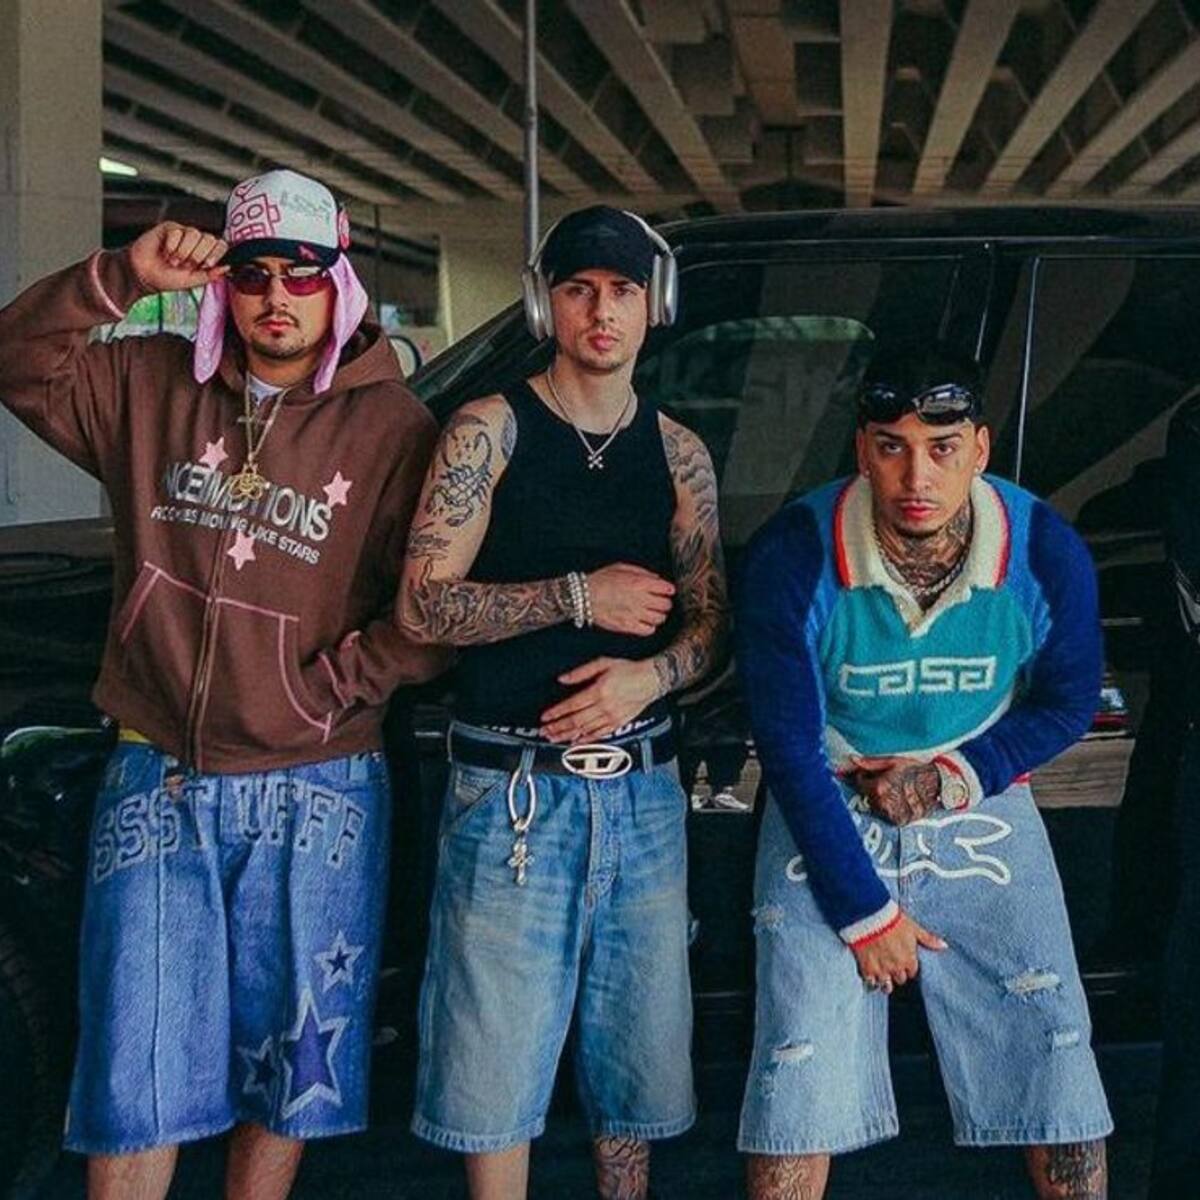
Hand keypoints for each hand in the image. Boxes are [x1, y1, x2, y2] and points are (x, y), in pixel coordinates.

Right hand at [127, 222, 229, 293]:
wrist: (144, 275)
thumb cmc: (166, 278)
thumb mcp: (192, 281)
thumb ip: (210, 275)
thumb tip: (227, 267)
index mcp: (205, 254)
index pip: (221, 246)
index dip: (217, 254)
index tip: (208, 264)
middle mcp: (197, 242)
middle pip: (209, 238)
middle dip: (197, 255)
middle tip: (185, 265)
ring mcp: (184, 234)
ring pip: (194, 234)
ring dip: (184, 251)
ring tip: (173, 261)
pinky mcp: (170, 228)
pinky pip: (178, 232)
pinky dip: (172, 245)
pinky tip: (165, 252)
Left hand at [539, 657, 658, 742]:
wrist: (652, 680)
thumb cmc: (628, 669)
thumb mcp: (603, 663)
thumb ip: (581, 672)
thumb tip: (562, 679)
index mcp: (599, 691)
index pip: (572, 705)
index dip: (556, 712)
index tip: (545, 717)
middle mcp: (604, 707)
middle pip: (576, 721)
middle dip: (557, 728)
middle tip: (544, 732)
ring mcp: (611, 717)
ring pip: (585, 730)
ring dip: (567, 736)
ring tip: (554, 739)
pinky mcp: (618, 723)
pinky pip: (599, 735)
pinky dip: (586, 740)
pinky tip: (575, 742)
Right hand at [586, 563, 674, 635]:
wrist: (583, 595)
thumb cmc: (601, 579)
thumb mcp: (621, 567)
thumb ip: (642, 572)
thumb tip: (657, 579)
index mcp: (640, 583)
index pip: (667, 589)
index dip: (668, 590)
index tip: (666, 591)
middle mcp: (640, 599)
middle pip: (666, 605)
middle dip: (665, 603)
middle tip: (659, 602)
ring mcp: (634, 614)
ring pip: (660, 619)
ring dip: (658, 615)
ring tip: (652, 612)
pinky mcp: (627, 626)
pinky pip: (649, 630)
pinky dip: (650, 627)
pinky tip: (644, 621)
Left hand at [845, 755, 940, 825]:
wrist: (937, 783)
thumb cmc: (916, 770)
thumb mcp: (892, 761)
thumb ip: (870, 763)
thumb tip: (852, 760)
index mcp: (879, 788)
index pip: (859, 784)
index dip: (863, 777)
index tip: (870, 774)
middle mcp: (884, 804)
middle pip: (867, 795)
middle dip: (871, 788)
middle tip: (886, 781)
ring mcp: (892, 814)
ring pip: (875, 806)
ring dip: (880, 799)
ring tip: (895, 790)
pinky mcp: (900, 821)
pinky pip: (886, 815)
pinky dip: (889, 808)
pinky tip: (899, 799)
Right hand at [852, 911, 946, 992]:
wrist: (871, 917)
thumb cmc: (894, 921)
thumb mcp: (913, 928)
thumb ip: (928, 939)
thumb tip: (944, 946)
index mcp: (909, 960)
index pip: (912, 972)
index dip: (907, 966)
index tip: (902, 960)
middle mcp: (897, 968)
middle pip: (900, 979)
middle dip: (897, 973)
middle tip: (891, 964)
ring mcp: (881, 970)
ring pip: (886, 986)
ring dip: (885, 982)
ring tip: (881, 974)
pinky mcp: (867, 969)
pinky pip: (870, 983)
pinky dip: (871, 980)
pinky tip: (870, 975)